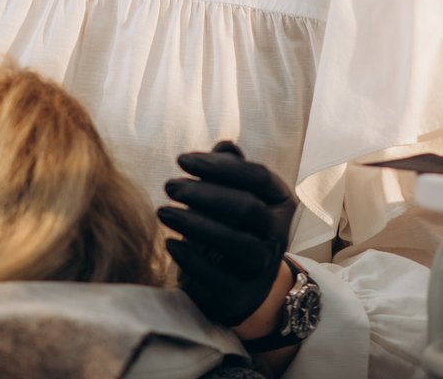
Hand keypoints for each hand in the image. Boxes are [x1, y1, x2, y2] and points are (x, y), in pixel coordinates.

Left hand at [157, 140, 296, 327]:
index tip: (181, 159)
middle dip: (205, 195)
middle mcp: (278, 235)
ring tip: (163, 212)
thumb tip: (225, 146)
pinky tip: (170, 244)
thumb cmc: (226, 226)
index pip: (258, 176)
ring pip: (239, 243)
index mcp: (279, 203)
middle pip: (248, 209)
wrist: (233, 285)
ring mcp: (263, 268)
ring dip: (196, 225)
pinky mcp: (242, 296)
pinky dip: (193, 260)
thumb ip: (227, 169)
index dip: (220, 166)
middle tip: (169, 186)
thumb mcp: (228, 195)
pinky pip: (221, 279)